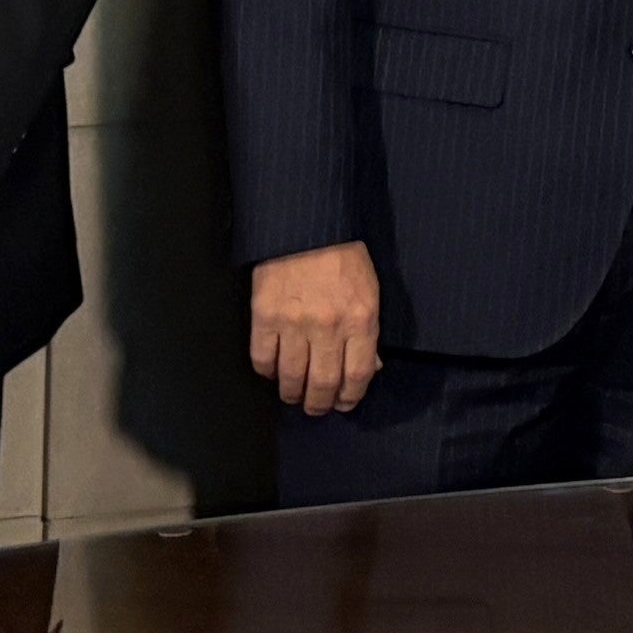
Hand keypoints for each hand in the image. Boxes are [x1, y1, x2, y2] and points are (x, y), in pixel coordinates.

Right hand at [249, 242, 383, 417]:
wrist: (307, 225)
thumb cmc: (343, 256)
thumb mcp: (370, 290)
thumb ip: (369, 331)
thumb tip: (369, 367)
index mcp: (361, 319)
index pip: (358, 375)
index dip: (351, 397)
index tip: (344, 403)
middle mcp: (328, 326)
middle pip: (324, 383)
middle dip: (320, 404)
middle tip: (317, 407)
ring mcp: (294, 322)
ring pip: (292, 377)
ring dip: (293, 394)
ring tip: (294, 396)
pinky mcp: (265, 316)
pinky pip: (262, 358)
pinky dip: (267, 372)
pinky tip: (273, 372)